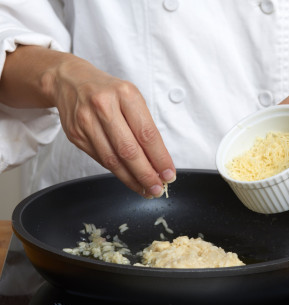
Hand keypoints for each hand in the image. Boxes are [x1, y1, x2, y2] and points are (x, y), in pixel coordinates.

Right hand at [46, 57, 175, 197]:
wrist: (69, 81)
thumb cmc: (108, 91)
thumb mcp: (131, 98)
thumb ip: (144, 126)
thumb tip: (158, 161)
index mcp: (125, 94)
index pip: (147, 133)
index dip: (159, 158)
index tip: (169, 173)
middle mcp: (104, 106)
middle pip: (128, 150)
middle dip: (146, 174)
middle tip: (158, 189)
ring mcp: (86, 122)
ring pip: (112, 160)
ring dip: (132, 179)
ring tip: (146, 189)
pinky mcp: (75, 135)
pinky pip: (100, 159)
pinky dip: (117, 172)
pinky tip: (129, 179)